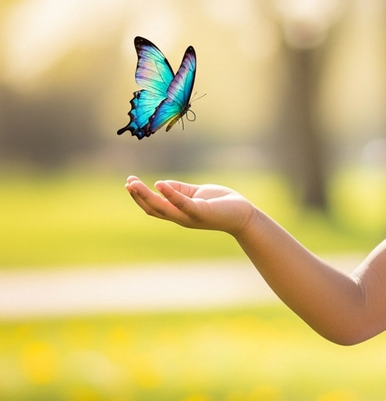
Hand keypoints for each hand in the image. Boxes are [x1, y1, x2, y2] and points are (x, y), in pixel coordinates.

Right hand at [125, 176, 254, 235]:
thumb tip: (161, 184)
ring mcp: (190, 216)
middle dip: (138, 196)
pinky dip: (170, 195)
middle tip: (128, 183)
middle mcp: (181, 217)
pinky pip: (183, 204)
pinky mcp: (201, 212)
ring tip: (134, 183)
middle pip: (153, 209)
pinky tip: (160, 184)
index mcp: (179, 212)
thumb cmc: (221, 204)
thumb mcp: (196, 194)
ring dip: (146, 196)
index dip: (140, 197)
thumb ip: (179, 189)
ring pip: (163, 208)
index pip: (154, 207)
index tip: (129, 183)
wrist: (243, 214)